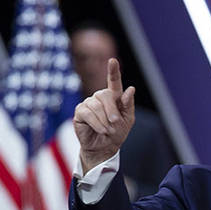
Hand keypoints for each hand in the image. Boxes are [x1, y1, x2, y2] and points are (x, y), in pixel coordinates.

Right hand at [73, 58, 134, 173]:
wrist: (105, 147)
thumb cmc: (117, 133)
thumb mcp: (127, 119)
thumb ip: (128, 105)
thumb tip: (130, 89)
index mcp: (114, 97)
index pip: (114, 81)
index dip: (113, 71)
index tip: (113, 61)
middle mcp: (100, 97)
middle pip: (105, 95)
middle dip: (112, 110)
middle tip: (115, 123)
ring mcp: (89, 103)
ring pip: (96, 106)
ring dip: (104, 121)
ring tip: (108, 130)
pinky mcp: (80, 112)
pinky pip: (87, 113)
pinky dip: (96, 123)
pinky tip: (101, 130)